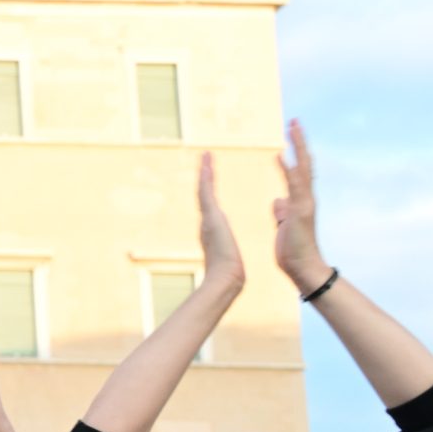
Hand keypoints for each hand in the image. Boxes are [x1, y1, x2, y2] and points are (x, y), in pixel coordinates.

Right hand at [196, 151, 244, 292]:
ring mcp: (206, 217)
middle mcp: (206, 222)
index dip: (209, 194)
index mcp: (213, 231)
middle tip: (205, 162)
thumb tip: (229, 261)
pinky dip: (206, 176)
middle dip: (204, 178)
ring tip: (206, 155)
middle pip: (203, 194)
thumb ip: (227, 255)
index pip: (211, 207)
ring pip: (203, 189)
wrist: (225, 276)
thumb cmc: (229, 273)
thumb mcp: (229, 259)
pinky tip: (207, 163)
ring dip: (204, 171)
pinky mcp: (210, 215)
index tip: (209, 182)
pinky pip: (206, 190)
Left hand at [272, 119, 330, 293]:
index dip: (295, 151)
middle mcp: (305, 198)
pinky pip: (294, 186)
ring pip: (303, 169)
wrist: (304, 269)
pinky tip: (279, 156)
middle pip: (304, 163)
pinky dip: (287, 170)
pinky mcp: (300, 212)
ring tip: (292, 127)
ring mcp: (305, 203)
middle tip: (294, 120)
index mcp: (300, 200)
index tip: (289, 133)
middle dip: (300, 141)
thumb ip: (283, 212)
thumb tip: (278, 201)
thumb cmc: (293, 250)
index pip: (298, 170)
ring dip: (298, 147)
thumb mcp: (284, 226)